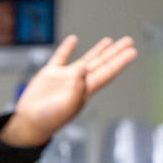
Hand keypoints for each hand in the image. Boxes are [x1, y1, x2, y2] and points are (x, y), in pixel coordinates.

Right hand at [1, 34, 136, 147]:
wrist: (30, 123)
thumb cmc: (49, 120)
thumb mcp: (67, 105)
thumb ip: (76, 87)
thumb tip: (82, 68)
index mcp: (86, 91)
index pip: (107, 72)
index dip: (120, 62)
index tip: (132, 52)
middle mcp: (79, 82)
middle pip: (102, 63)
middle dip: (116, 52)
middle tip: (129, 41)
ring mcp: (65, 77)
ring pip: (86, 59)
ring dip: (99, 50)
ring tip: (109, 41)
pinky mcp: (50, 74)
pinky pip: (61, 57)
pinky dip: (68, 48)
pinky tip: (74, 39)